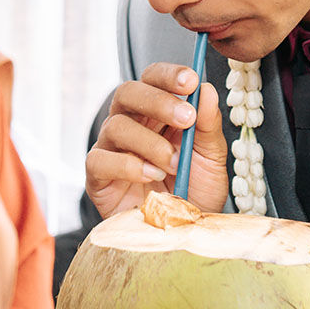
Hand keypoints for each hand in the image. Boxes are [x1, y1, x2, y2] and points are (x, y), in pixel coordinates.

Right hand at [85, 63, 229, 218]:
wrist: (184, 233)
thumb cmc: (194, 192)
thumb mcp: (211, 157)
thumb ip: (208, 125)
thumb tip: (205, 91)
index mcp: (157, 113)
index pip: (153, 79)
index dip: (168, 75)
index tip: (190, 80)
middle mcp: (131, 124)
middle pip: (127, 92)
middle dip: (158, 100)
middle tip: (186, 118)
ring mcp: (112, 149)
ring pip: (116, 125)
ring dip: (150, 142)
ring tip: (173, 163)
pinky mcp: (98, 177)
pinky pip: (100, 160)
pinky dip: (128, 165)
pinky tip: (151, 175)